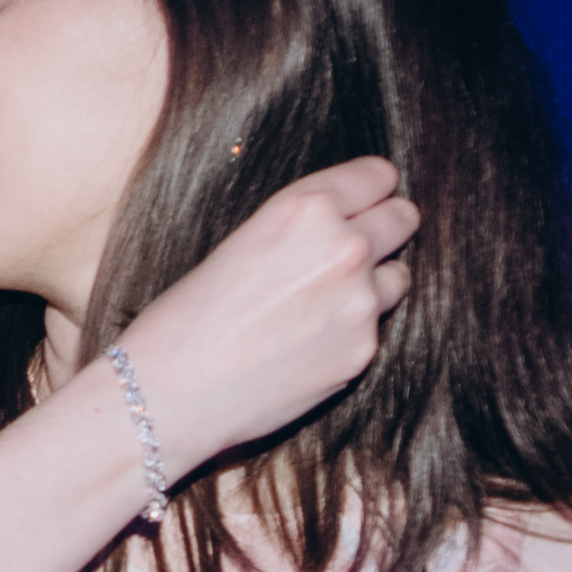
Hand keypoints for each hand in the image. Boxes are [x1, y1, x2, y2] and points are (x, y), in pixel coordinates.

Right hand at [112, 157, 419, 466]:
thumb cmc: (184, 319)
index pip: (377, 177)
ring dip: (373, 284)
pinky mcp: (362, 352)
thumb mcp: (241, 244)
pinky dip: (350, 333)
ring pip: (397, 277)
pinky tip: (306, 345)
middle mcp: (342, 248)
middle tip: (358, 248)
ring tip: (323, 304)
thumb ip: (302, 230)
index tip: (366, 201)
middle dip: (386, 228)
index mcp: (304, 209)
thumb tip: (346, 227)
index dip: (370, 189)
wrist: (168, 394)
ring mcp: (359, 303)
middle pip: (403, 219)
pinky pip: (375, 329)